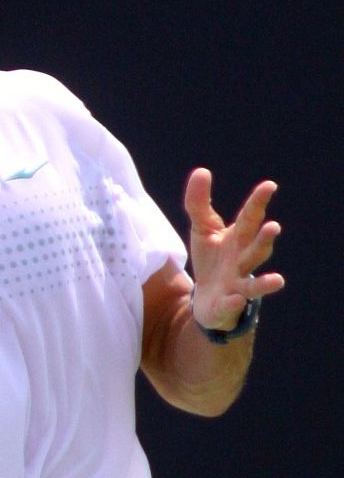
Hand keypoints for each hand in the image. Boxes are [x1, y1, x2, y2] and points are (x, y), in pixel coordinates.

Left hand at [185, 167, 284, 329]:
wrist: (208, 299)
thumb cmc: (211, 259)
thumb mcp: (202, 229)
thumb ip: (199, 203)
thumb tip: (201, 171)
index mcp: (238, 239)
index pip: (250, 218)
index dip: (258, 202)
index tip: (269, 185)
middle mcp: (243, 261)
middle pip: (257, 249)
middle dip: (265, 239)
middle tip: (273, 226)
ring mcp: (238, 285)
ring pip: (254, 284)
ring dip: (265, 282)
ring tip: (278, 280)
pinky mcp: (226, 306)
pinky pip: (231, 305)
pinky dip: (234, 303)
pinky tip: (236, 299)